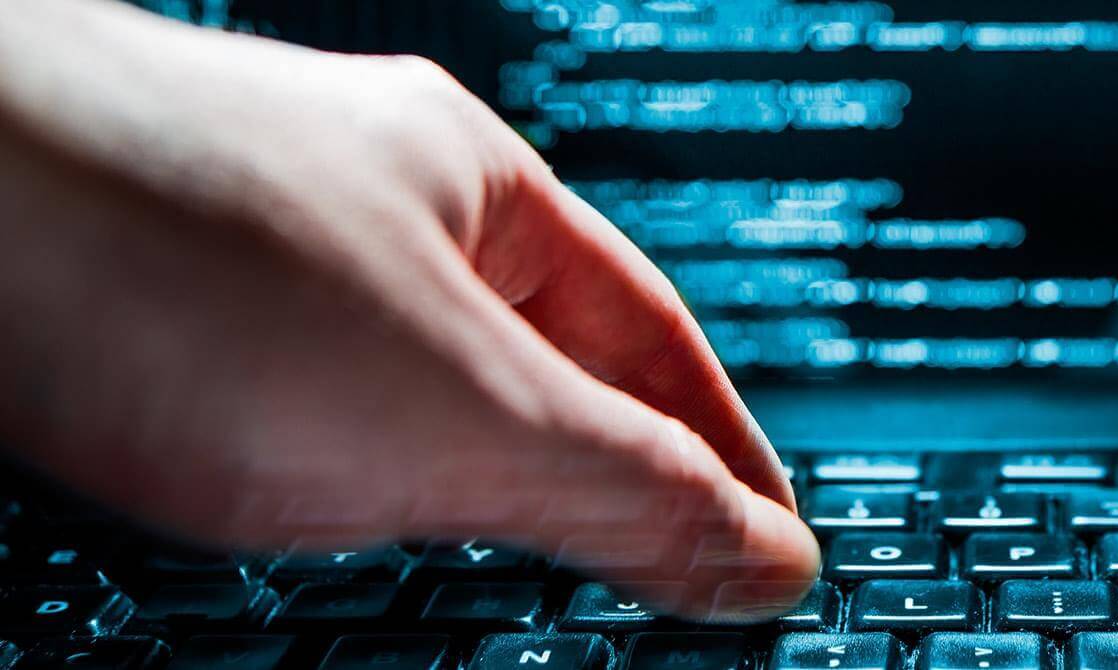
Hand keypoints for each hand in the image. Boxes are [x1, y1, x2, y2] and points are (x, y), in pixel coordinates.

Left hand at [0, 1, 814, 620]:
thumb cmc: (152, 247)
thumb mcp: (454, 414)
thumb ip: (623, 495)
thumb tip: (767, 566)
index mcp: (476, 190)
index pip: (657, 344)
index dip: (727, 457)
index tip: (773, 552)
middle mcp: (361, 204)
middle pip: (539, 361)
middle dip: (609, 472)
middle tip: (667, 576)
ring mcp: (240, 249)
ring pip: (405, 389)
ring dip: (472, 483)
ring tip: (523, 569)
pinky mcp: (132, 309)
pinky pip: (284, 411)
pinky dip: (338, 483)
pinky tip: (325, 523)